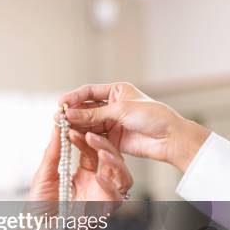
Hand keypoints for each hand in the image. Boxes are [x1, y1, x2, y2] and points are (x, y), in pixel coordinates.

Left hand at [28, 122, 132, 201]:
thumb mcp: (43, 176)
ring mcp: (101, 200)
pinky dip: (111, 186)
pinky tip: (100, 176)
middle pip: (112, 160)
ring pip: (123, 177)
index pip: (93, 151)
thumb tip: (57, 126)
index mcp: (83, 176)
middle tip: (87, 133)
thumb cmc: (37, 210)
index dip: (86, 137)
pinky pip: (116, 199)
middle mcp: (96, 187)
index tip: (73, 126)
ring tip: (99, 149)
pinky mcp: (102, 215)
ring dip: (114, 161)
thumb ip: (52, 152)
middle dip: (103, 143)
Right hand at [58, 82, 210, 171]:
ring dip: (76, 125)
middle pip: (86, 108)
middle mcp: (112, 106)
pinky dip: (84, 136)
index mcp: (117, 91)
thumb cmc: (153, 117)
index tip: (61, 104)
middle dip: (73, 113)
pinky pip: (94, 136)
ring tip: (64, 127)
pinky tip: (75, 135)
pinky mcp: (112, 138)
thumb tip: (70, 114)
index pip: (89, 92)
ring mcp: (111, 122)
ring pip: (88, 123)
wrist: (170, 139)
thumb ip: (93, 114)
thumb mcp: (120, 110)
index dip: (74, 97)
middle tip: (59, 118)